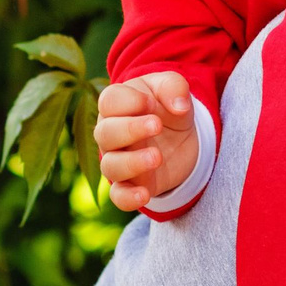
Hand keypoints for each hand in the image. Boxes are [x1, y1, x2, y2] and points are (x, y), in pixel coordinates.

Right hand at [95, 71, 199, 213]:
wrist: (180, 136)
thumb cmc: (167, 106)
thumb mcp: (173, 87)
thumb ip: (174, 87)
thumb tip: (180, 106)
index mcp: (117, 104)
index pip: (109, 101)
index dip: (129, 101)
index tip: (151, 103)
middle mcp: (110, 133)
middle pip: (105, 133)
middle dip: (130, 129)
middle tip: (156, 125)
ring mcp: (118, 160)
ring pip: (110, 166)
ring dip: (131, 163)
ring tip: (157, 157)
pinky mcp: (130, 184)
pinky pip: (118, 196)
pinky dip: (127, 198)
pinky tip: (144, 195)